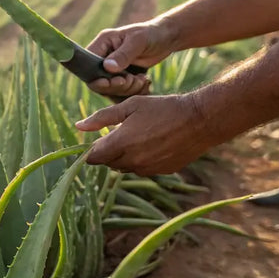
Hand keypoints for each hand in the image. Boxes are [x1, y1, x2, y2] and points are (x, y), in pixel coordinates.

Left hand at [75, 94, 221, 175]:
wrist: (199, 120)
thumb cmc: (163, 108)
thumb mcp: (130, 106)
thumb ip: (102, 118)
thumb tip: (78, 126)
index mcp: (121, 143)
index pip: (93, 158)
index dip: (92, 150)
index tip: (99, 139)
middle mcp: (132, 161)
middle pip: (108, 163)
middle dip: (109, 151)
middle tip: (121, 133)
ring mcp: (148, 169)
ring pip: (125, 168)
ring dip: (125, 156)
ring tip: (140, 136)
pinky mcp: (161, 172)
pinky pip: (142, 169)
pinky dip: (142, 160)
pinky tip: (153, 144)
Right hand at [86, 21, 176, 97]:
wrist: (166, 39)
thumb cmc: (152, 34)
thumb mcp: (138, 42)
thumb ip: (123, 55)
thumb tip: (107, 68)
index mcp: (102, 43)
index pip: (88, 64)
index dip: (97, 77)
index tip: (114, 81)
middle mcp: (103, 56)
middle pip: (97, 80)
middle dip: (115, 85)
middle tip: (131, 80)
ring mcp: (111, 67)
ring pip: (110, 89)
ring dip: (126, 89)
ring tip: (141, 79)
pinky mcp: (121, 76)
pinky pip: (120, 91)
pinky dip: (132, 91)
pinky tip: (143, 82)